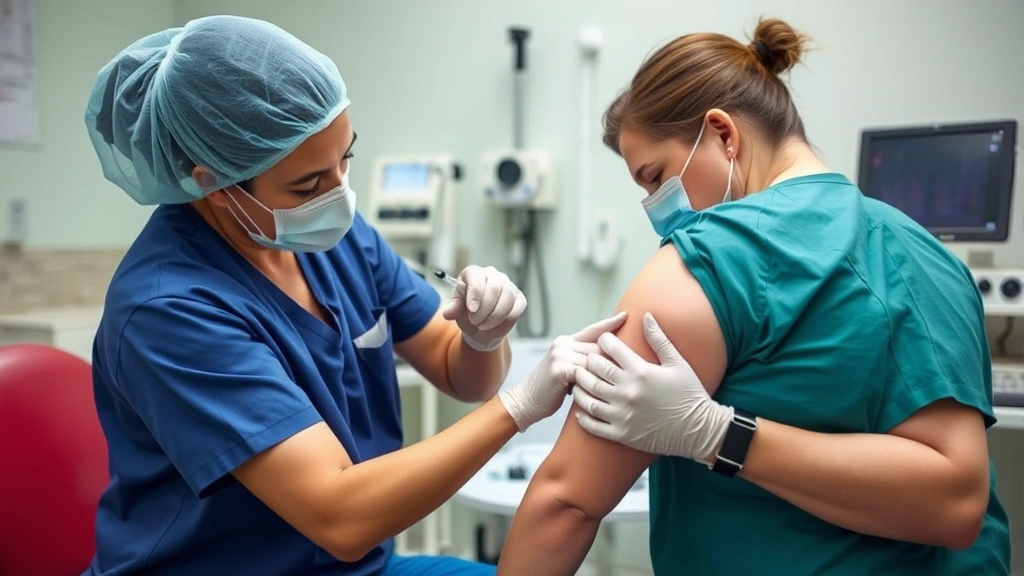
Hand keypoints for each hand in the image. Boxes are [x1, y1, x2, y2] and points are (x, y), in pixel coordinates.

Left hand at [442, 265, 526, 351]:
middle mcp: (492, 275)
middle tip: (475, 322)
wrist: (480, 327)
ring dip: (495, 316)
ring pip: (507, 297)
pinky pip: (518, 306)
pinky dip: (507, 317)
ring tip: (483, 326)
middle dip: (484, 309)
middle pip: (494, 288)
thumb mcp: (457, 311)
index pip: (477, 278)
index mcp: (474, 273)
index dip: (475, 294)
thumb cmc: (467, 314)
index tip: (472, 310)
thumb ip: (453, 308)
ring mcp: (508, 285)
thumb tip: (448, 313)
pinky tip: (497, 324)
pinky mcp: (519, 298)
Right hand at [499, 312, 627, 431]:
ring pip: (594, 361)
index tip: (625, 316)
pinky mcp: (559, 368)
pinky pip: (586, 373)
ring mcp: (560, 355)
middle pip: (598, 347)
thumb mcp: (565, 370)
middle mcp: (563, 344)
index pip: (592, 330)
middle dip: (615, 358)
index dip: (609, 323)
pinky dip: (596, 383)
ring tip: (624, 384)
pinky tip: (605, 393)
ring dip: (608, 374)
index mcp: (565, 342)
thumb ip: (581, 362)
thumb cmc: (550, 390)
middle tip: (633, 366)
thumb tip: (606, 360)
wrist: (525, 401)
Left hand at [572, 312, 733, 462]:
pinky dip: (584, 418)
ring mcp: (623, 414)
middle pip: (595, 371)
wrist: (700, 430)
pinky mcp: (622, 434)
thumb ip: (659, 339)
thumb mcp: (678, 363)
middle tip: (587, 360)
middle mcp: (628, 391)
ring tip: (579, 381)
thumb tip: (646, 315)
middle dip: (588, 362)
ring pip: (589, 397)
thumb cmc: (690, 394)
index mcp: (641, 371)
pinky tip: (580, 412)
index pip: (611, 349)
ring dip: (580, 387)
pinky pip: (594, 425)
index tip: (603, 341)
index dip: (604, 341)